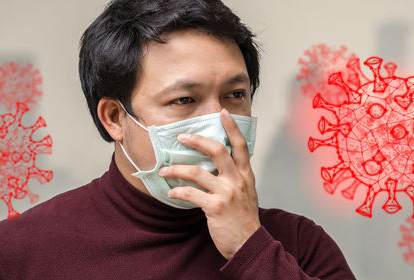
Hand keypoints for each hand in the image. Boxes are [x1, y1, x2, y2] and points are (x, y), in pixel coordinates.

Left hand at [158, 108, 259, 259]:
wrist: (248, 244)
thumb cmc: (244, 218)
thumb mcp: (246, 193)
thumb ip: (235, 177)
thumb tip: (217, 164)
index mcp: (245, 175)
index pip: (241, 145)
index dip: (232, 127)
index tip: (223, 113)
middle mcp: (237, 181)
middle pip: (217, 151)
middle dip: (197, 141)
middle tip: (182, 136)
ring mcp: (226, 194)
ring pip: (197, 172)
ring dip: (176, 169)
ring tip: (165, 170)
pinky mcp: (215, 208)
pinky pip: (190, 194)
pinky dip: (177, 192)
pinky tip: (172, 193)